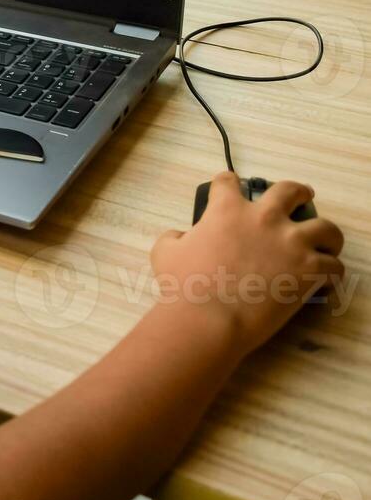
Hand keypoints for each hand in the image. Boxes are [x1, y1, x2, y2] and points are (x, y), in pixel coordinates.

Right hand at [150, 173, 343, 356]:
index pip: (228, 181)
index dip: (227, 182)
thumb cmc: (183, 285)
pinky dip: (332, 271)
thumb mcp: (164, 252)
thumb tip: (180, 237)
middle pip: (290, 190)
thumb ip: (175, 237)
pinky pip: (335, 266)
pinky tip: (327, 278)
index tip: (229, 187)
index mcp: (226, 210)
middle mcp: (264, 218)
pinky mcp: (309, 271)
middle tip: (300, 197)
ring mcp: (291, 243)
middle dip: (298, 192)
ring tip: (325, 241)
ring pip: (326, 227)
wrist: (209, 318)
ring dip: (326, 233)